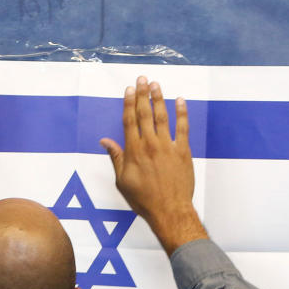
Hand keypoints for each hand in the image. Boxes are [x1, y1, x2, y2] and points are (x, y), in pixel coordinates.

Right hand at [100, 76, 207, 254]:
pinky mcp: (183, 152)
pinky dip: (182, 113)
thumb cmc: (143, 199)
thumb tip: (105, 141)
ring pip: (162, 116)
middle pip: (144, 114)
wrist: (169, 210)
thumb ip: (116, 158)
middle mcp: (150, 144)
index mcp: (133, 151)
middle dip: (142, 94)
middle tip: (142, 78)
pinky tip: (180, 101)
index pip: (129, 120)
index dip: (128, 102)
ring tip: (156, 84)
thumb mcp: (122, 181)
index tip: (129, 89)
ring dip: (159, 99)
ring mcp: (167, 146)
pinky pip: (183, 128)